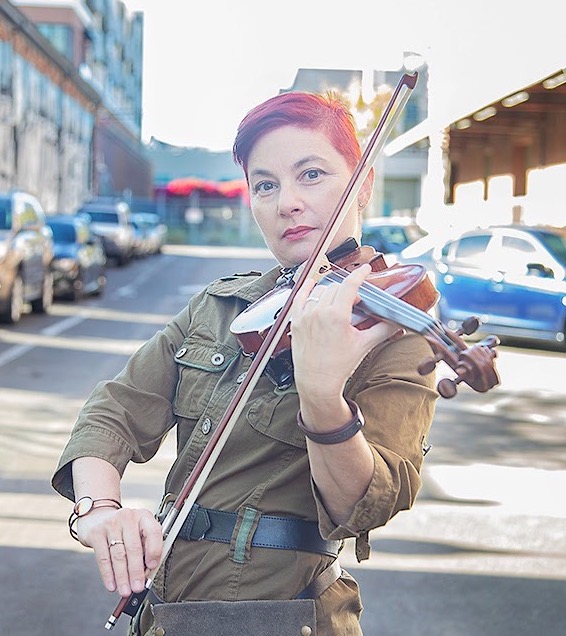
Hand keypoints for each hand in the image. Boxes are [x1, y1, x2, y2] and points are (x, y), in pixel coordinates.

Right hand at [77, 506, 162, 596]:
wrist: (97, 516)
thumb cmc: (123, 527)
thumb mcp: (138, 530)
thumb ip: (145, 547)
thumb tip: (148, 572)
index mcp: (143, 516)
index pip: (153, 532)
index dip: (154, 550)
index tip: (152, 567)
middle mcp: (128, 517)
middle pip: (134, 548)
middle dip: (136, 571)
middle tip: (138, 587)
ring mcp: (111, 524)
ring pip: (118, 555)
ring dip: (122, 577)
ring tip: (125, 590)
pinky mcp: (96, 533)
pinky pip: (103, 558)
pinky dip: (108, 574)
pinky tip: (112, 585)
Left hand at [291, 263, 401, 399]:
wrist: (317, 382)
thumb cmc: (338, 366)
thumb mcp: (364, 345)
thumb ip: (383, 330)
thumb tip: (397, 323)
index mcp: (336, 316)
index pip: (350, 285)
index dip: (359, 274)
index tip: (365, 269)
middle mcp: (319, 312)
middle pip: (336, 287)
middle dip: (348, 290)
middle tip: (356, 300)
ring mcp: (305, 316)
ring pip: (319, 291)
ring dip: (331, 291)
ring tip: (339, 301)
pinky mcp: (296, 321)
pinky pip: (299, 297)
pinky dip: (307, 288)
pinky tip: (311, 283)